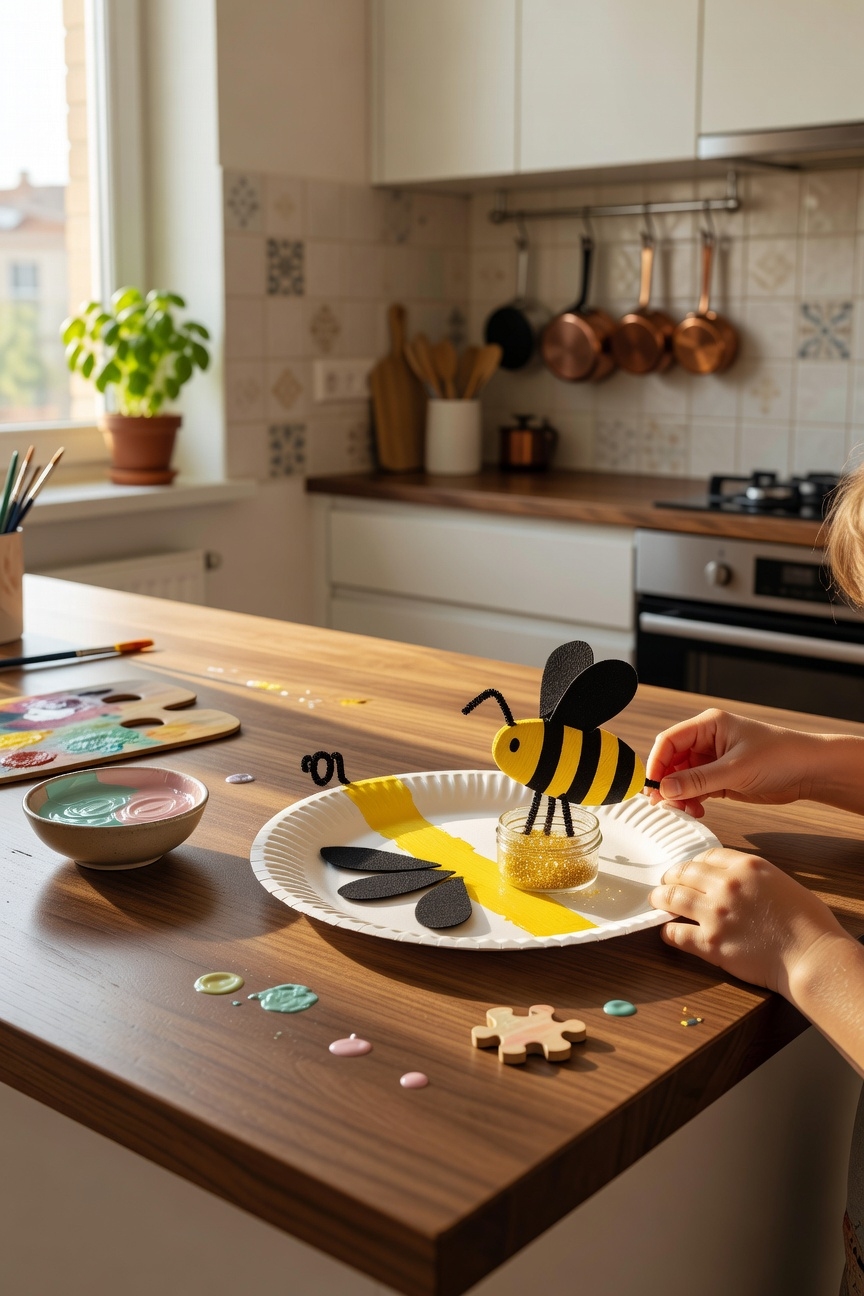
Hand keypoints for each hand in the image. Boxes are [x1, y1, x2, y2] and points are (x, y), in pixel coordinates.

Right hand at [646, 709, 816, 817]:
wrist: (810, 771)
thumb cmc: (781, 755)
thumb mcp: (736, 769)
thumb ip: (698, 780)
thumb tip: (666, 789)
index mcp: (709, 725)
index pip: (669, 740)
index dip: (656, 763)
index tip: (651, 785)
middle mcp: (708, 741)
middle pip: (672, 761)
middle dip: (667, 783)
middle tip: (663, 803)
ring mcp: (714, 760)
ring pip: (682, 778)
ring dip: (679, 795)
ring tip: (684, 810)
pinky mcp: (721, 778)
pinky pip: (696, 790)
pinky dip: (692, 801)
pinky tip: (696, 811)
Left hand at [649, 847, 849, 993]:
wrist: (812, 956)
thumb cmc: (808, 924)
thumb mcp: (783, 882)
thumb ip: (755, 878)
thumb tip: (739, 882)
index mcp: (747, 866)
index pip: (707, 855)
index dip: (695, 863)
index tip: (690, 870)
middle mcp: (726, 885)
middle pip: (683, 872)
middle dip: (671, 877)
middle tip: (666, 883)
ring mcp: (715, 914)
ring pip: (671, 897)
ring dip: (660, 898)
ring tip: (657, 901)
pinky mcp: (710, 943)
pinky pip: (675, 933)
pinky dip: (667, 931)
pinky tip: (668, 931)